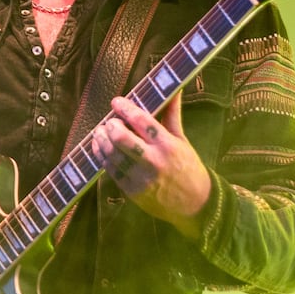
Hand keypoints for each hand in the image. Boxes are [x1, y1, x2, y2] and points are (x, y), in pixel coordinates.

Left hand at [91, 95, 210, 238]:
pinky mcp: (131, 191)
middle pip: (121, 138)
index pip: (142, 121)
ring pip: (112, 155)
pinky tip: (100, 148)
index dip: (125, 108)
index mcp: (168, 145)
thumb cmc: (188, 167)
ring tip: (100, 132)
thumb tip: (173, 90)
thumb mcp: (182, 140)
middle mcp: (153, 161)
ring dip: (101, 140)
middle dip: (110, 126)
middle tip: (109, 122)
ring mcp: (140, 178)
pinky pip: (111, 170)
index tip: (116, 101)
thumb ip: (171, 115)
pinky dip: (102, 157)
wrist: (194, 204)